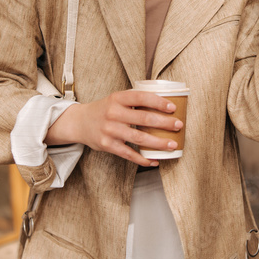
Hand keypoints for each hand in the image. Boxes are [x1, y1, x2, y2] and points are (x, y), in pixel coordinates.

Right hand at [46, 89, 182, 166]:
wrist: (79, 122)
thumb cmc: (104, 110)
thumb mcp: (115, 99)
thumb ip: (134, 100)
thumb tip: (163, 102)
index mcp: (117, 98)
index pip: (141, 97)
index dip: (158, 102)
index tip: (173, 107)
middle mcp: (113, 113)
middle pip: (143, 119)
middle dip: (164, 123)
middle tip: (178, 125)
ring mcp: (110, 130)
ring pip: (139, 138)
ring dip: (158, 143)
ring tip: (172, 145)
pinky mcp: (108, 145)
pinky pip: (129, 154)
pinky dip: (143, 159)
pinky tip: (154, 161)